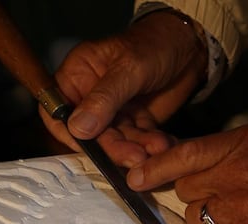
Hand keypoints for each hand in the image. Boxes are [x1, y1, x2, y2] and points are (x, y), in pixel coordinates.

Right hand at [41, 11, 207, 167]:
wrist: (188, 45)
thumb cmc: (154, 43)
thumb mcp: (128, 68)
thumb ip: (104, 99)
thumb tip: (78, 127)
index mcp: (77, 75)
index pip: (59, 112)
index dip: (70, 134)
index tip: (89, 149)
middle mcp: (91, 95)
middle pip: (92, 132)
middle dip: (113, 146)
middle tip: (134, 156)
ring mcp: (114, 110)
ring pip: (117, 139)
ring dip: (135, 148)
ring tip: (155, 150)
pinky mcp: (136, 120)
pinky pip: (139, 138)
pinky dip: (150, 144)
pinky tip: (162, 145)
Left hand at [127, 125, 247, 223]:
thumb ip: (236, 153)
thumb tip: (198, 166)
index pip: (187, 153)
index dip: (156, 167)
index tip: (135, 177)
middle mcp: (239, 170)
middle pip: (188, 187)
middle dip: (202, 194)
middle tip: (233, 199)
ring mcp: (240, 206)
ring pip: (200, 215)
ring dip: (217, 218)